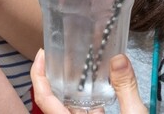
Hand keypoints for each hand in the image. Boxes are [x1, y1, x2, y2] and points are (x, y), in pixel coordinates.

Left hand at [31, 50, 148, 113]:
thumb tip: (118, 59)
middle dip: (54, 79)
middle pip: (53, 104)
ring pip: (68, 112)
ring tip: (77, 67)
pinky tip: (97, 92)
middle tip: (59, 56)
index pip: (44, 100)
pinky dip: (87, 105)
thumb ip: (125, 89)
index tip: (41, 55)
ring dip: (71, 91)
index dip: (38, 76)